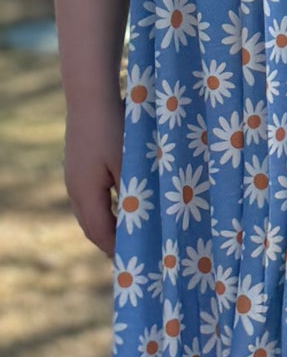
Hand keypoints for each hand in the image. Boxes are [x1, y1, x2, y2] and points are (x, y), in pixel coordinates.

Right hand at [64, 100, 124, 255]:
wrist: (89, 95)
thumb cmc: (113, 127)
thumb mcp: (128, 162)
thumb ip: (133, 192)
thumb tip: (143, 221)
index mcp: (86, 193)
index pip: (101, 233)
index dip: (118, 249)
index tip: (138, 261)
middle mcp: (75, 189)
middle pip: (92, 227)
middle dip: (111, 243)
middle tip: (135, 255)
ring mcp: (74, 177)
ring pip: (89, 213)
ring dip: (108, 226)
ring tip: (130, 235)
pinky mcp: (78, 166)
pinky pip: (90, 198)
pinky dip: (104, 209)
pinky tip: (121, 206)